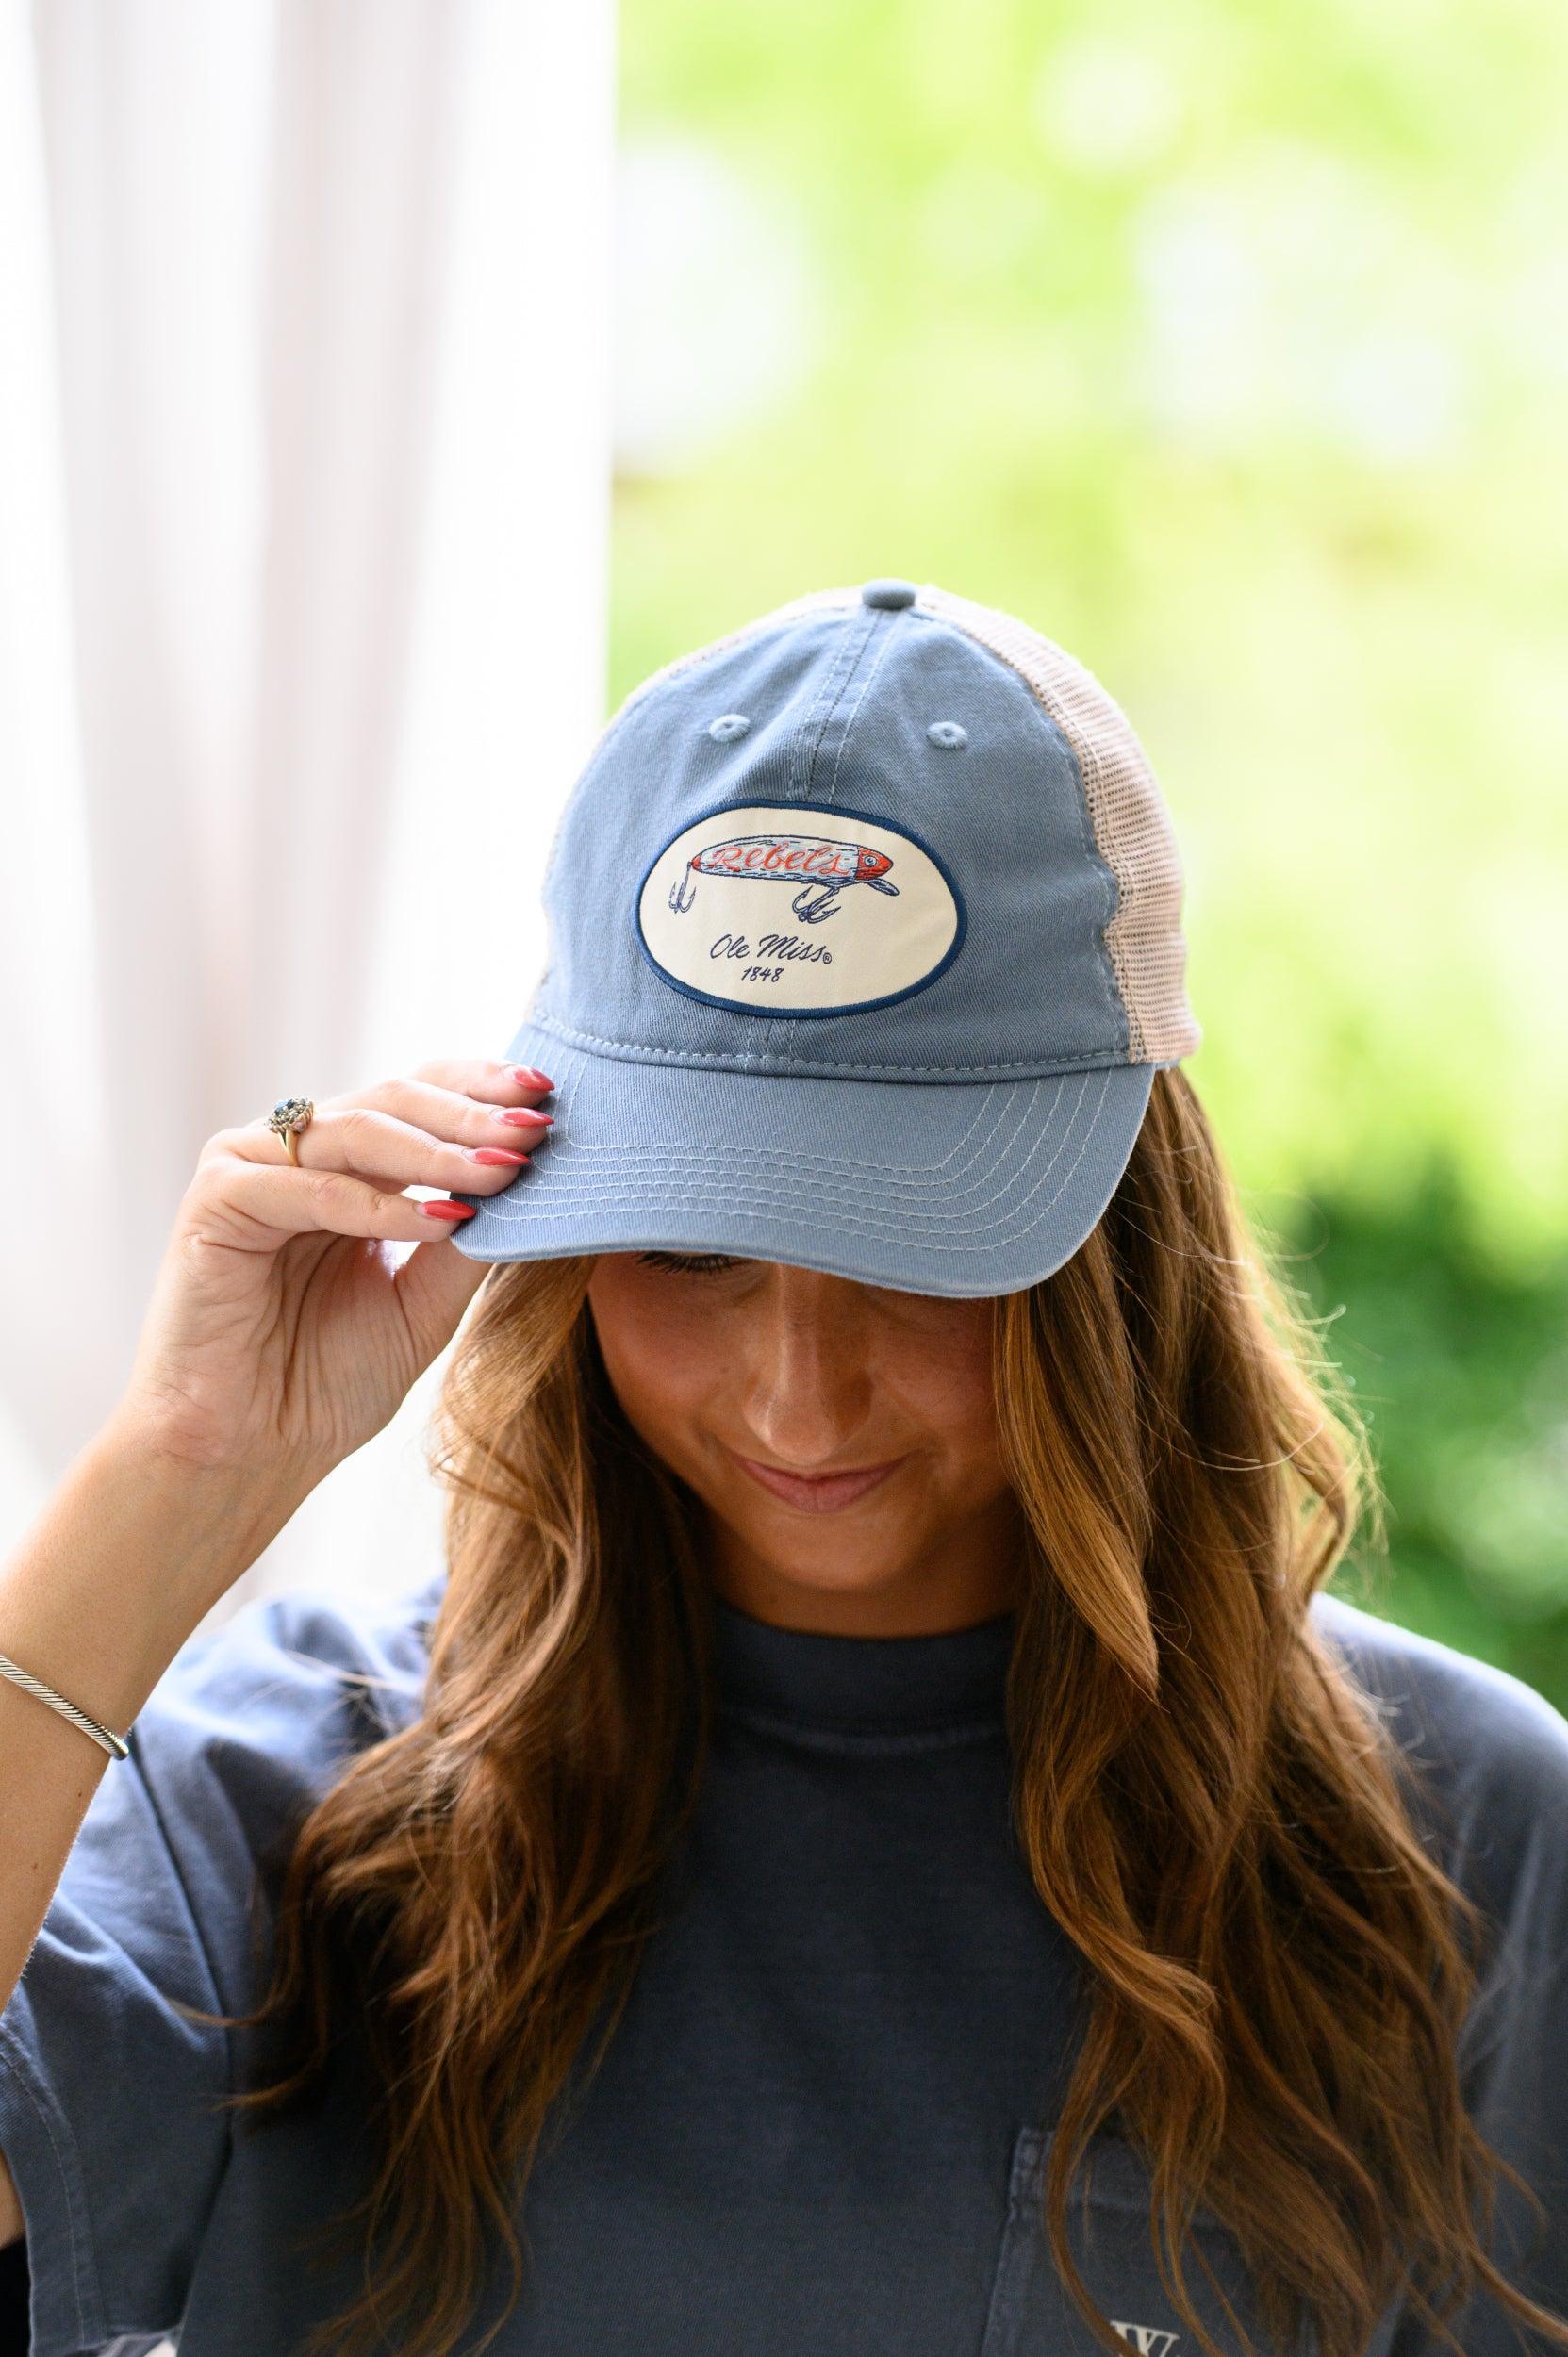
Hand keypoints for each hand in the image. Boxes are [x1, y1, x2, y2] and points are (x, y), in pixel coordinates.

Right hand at [117, 1057, 551, 1484]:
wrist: (246, 1452)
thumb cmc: (325, 1382)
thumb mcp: (425, 1305)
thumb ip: (469, 1244)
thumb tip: (539, 1183)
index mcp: (350, 1166)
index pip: (421, 1097)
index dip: (481, 1089)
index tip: (550, 1097)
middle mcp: (300, 1152)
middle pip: (395, 1098)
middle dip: (472, 1115)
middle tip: (535, 1127)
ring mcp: (253, 1166)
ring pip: (358, 1129)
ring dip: (438, 1152)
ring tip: (501, 1170)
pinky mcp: (216, 1197)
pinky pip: (311, 1187)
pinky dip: (377, 1204)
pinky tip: (436, 1222)